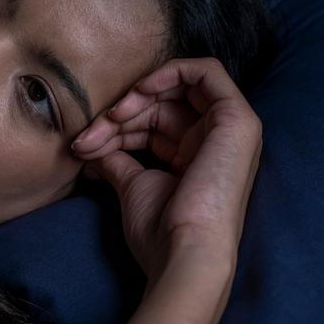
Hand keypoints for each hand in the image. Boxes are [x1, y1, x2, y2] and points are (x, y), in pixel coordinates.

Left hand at [70, 58, 262, 282]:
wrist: (184, 251)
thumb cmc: (161, 230)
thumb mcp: (133, 186)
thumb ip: (117, 160)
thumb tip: (92, 146)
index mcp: (194, 158)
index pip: (152, 125)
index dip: (116, 128)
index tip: (85, 146)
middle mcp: (214, 141)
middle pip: (161, 106)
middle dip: (119, 115)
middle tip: (88, 137)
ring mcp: (230, 129)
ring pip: (177, 89)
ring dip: (135, 98)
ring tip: (107, 122)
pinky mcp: (238, 119)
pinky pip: (206, 71)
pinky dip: (170, 72)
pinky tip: (140, 91)